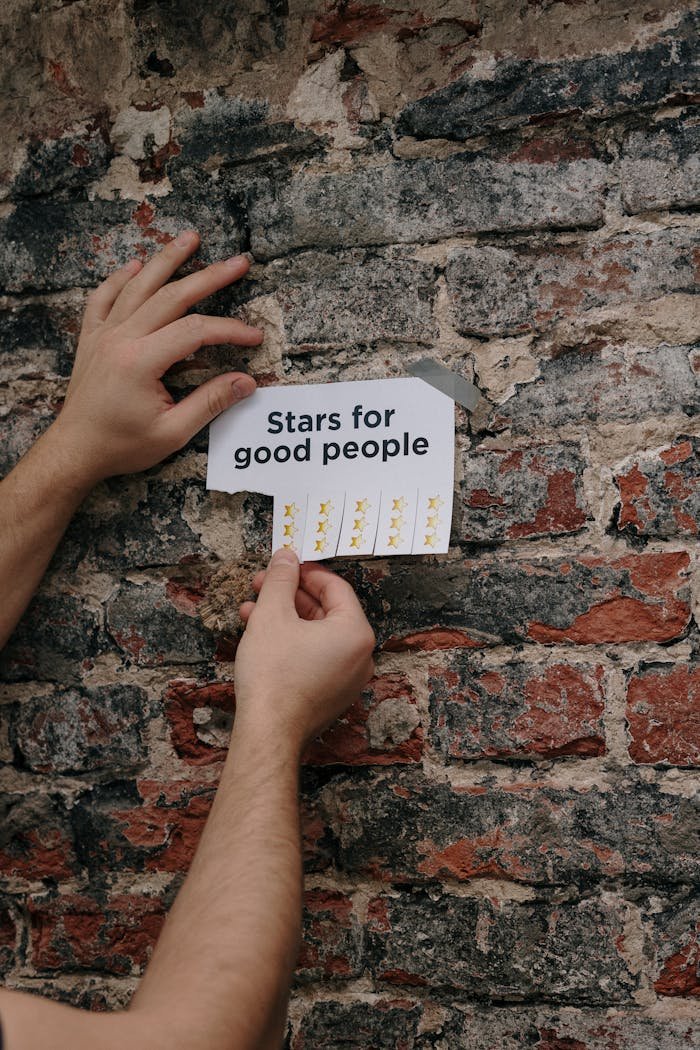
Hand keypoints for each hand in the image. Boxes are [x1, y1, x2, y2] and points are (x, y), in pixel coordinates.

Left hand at [49, 230, 262, 484]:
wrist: (75, 450)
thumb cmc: (122, 446)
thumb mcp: (172, 433)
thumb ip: (210, 403)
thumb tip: (246, 383)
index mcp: (141, 362)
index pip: (195, 331)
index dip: (229, 329)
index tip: (254, 337)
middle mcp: (121, 339)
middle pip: (172, 296)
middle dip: (209, 277)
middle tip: (239, 262)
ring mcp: (103, 335)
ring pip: (138, 286)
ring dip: (166, 260)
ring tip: (190, 238)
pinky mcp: (91, 339)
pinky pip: (103, 298)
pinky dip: (119, 279)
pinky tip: (135, 266)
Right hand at [234, 550, 375, 749]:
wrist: (268, 733)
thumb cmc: (273, 677)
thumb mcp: (272, 615)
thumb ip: (281, 579)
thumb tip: (286, 556)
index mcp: (355, 633)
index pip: (335, 587)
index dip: (305, 572)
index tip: (283, 565)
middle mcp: (359, 656)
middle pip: (325, 611)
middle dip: (289, 595)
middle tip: (262, 584)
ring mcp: (347, 678)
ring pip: (315, 634)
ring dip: (284, 618)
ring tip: (251, 610)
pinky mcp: (331, 694)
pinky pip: (314, 656)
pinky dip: (291, 642)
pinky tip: (260, 636)